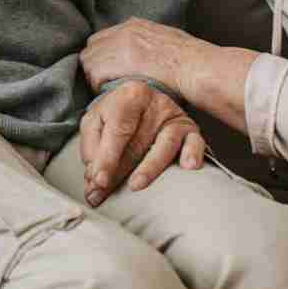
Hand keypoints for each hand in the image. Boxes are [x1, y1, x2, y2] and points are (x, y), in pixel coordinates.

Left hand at [80, 18, 203, 92]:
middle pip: (91, 47)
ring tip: (110, 91)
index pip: (104, 38)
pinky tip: (112, 95)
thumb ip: (152, 44)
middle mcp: (123, 31)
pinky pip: (94, 76)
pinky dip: (99, 87)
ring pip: (89, 62)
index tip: (111, 71)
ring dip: (96, 77)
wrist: (196, 67)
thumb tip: (149, 56)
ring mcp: (117, 45)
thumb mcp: (170, 41)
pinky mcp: (115, 62)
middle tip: (107, 83)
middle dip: (96, 65)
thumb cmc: (191, 62)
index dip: (104, 57)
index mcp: (135, 25)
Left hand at [80, 80, 205, 206]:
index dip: (107, 158)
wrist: (141, 102)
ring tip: (136, 185)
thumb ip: (91, 150)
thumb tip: (95, 182)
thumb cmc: (116, 115)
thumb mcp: (96, 122)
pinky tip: (188, 166)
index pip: (118, 130)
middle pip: (138, 142)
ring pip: (165, 144)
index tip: (99, 181)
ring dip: (150, 168)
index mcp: (130, 96)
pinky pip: (195, 143)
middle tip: (104, 193)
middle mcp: (155, 104)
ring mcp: (174, 117)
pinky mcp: (190, 130)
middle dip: (120, 172)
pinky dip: (193, 154)